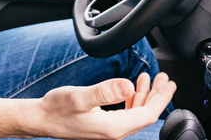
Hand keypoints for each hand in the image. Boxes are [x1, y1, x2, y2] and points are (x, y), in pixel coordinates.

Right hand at [0, 72, 175, 139]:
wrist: (41, 119)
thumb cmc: (57, 108)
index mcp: (113, 127)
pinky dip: (133, 99)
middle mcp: (114, 132)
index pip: (146, 114)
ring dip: (146, 96)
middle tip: (165, 79)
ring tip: (149, 79)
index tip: (169, 83)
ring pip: (136, 113)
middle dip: (157, 95)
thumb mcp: (79, 97)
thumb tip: (128, 85)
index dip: (161, 98)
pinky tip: (131, 89)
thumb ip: (105, 92)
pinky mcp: (103, 125)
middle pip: (145, 114)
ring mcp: (109, 129)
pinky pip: (125, 114)